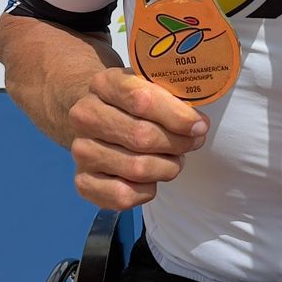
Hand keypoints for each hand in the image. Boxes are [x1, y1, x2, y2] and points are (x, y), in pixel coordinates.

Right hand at [67, 68, 209, 210]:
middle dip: (177, 143)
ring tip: (173, 159)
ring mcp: (81, 150)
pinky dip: (147, 190)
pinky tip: (151, 178)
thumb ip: (173, 97)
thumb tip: (198, 125)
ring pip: (137, 168)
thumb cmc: (133, 104)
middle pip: (142, 137)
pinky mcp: (83, 181)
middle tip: (191, 143)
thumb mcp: (150, 86)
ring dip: (167, 167)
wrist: (97, 119)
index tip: (200, 125)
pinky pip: (123, 196)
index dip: (178, 116)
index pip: (143, 100)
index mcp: (103, 84)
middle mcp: (85, 117)